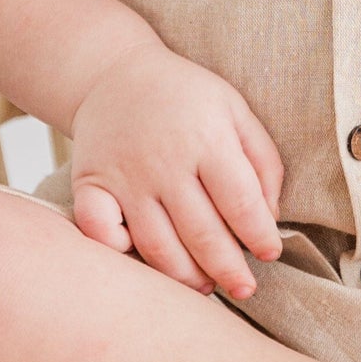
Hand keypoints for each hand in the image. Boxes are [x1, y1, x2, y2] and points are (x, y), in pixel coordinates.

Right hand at [68, 46, 284, 299]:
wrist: (115, 73)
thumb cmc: (185, 97)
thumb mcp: (235, 110)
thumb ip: (262, 161)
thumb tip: (269, 217)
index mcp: (207, 138)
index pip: (240, 202)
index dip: (260, 235)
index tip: (270, 253)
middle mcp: (165, 161)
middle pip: (201, 233)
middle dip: (228, 269)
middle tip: (244, 288)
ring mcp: (125, 176)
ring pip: (157, 245)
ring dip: (185, 276)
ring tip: (206, 287)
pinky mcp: (90, 185)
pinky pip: (100, 231)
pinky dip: (118, 253)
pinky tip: (142, 263)